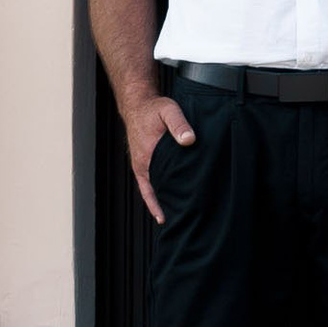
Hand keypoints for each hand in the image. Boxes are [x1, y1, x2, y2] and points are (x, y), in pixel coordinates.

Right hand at [124, 89, 193, 222]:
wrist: (138, 104)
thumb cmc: (153, 109)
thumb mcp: (169, 111)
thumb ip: (179, 124)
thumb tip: (189, 140)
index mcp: (147, 157)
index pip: (156, 186)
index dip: (165, 202)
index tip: (176, 215)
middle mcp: (142, 165)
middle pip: (155, 192)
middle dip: (166, 207)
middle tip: (181, 221)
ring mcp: (141, 165)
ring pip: (152, 190)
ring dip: (160, 203)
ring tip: (175, 218)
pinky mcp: (143, 163)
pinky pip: (148, 185)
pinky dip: (155, 196)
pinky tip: (164, 203)